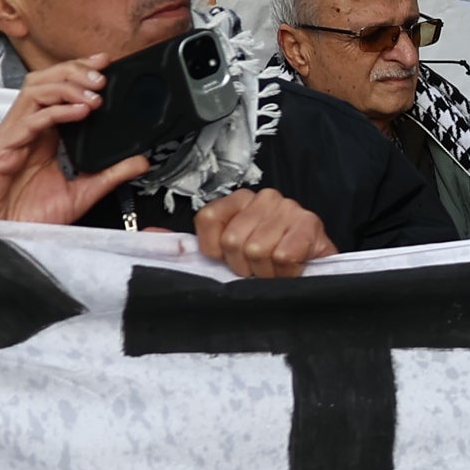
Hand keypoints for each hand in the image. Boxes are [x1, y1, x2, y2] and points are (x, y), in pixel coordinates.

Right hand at [0, 59, 147, 226]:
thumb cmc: (27, 218)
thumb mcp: (80, 194)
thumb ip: (109, 175)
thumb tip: (141, 161)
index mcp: (42, 135)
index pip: (58, 90)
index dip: (79, 73)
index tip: (106, 66)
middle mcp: (26, 129)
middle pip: (44, 81)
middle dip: (74, 71)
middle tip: (102, 75)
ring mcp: (12, 135)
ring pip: (34, 91)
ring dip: (67, 86)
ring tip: (94, 94)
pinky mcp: (1, 148)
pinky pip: (29, 121)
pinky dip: (56, 112)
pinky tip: (79, 113)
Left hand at [191, 186, 328, 278]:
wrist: (319, 270)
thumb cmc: (270, 264)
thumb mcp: (229, 253)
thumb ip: (192, 245)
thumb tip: (149, 235)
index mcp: (239, 200)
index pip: (208, 218)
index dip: (216, 251)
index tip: (230, 260)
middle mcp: (264, 197)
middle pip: (233, 240)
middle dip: (245, 266)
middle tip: (260, 269)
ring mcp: (288, 208)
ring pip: (257, 250)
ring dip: (267, 272)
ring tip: (277, 270)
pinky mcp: (310, 223)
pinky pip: (282, 256)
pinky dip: (286, 272)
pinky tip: (293, 268)